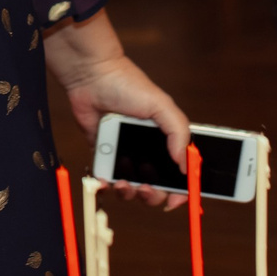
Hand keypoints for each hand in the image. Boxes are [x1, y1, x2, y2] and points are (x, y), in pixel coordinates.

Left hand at [46, 8, 192, 211]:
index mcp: (166, 140)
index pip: (180, 172)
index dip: (182, 189)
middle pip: (157, 188)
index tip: (177, 198)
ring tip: (123, 184)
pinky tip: (107, 182)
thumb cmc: (128, 85)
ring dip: (130, 194)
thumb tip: (184, 165)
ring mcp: (125, 155)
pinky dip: (108, 187)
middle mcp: (147, 151)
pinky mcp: (104, 156)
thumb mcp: (161, 105)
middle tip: (146, 188)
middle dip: (154, 196)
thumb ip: (178, 132)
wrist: (92, 78)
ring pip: (132, 188)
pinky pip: (107, 181)